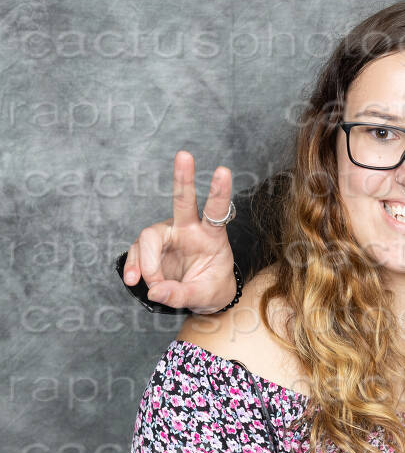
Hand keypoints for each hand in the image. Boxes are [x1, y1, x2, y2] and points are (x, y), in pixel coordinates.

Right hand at [124, 150, 236, 311]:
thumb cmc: (209, 288)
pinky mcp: (150, 246)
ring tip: (154, 286)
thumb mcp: (204, 297)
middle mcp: (188, 228)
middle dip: (183, 178)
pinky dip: (134, 266)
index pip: (216, 211)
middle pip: (183, 200)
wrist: (201, 295)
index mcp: (211, 236)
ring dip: (148, 264)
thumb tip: (155, 290)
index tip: (223, 171)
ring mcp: (167, 235)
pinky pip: (136, 252)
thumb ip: (181, 295)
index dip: (219, 192)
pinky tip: (132, 279)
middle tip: (185, 155)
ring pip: (149, 236)